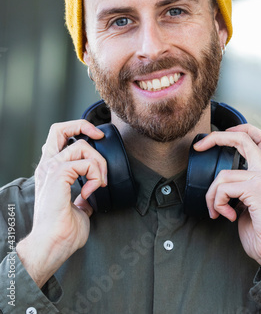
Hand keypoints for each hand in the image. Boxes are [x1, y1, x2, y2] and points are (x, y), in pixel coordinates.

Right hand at [16, 120, 106, 287]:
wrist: (52, 246)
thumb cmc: (63, 232)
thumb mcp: (79, 207)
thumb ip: (83, 195)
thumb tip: (93, 192)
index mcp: (50, 171)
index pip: (58, 136)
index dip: (78, 129)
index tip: (97, 139)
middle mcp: (47, 166)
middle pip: (59, 128)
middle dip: (83, 126)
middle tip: (100, 139)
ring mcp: (50, 169)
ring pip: (81, 146)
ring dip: (98, 163)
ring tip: (99, 183)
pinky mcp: (57, 176)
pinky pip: (84, 163)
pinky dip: (95, 175)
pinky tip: (91, 191)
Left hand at [194, 124, 260, 270]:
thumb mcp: (251, 200)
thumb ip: (242, 184)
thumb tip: (220, 179)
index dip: (241, 128)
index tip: (221, 134)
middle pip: (241, 138)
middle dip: (216, 138)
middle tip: (199, 147)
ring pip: (222, 175)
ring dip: (212, 196)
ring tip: (217, 211)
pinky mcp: (256, 189)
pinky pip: (223, 189)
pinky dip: (218, 204)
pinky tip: (228, 216)